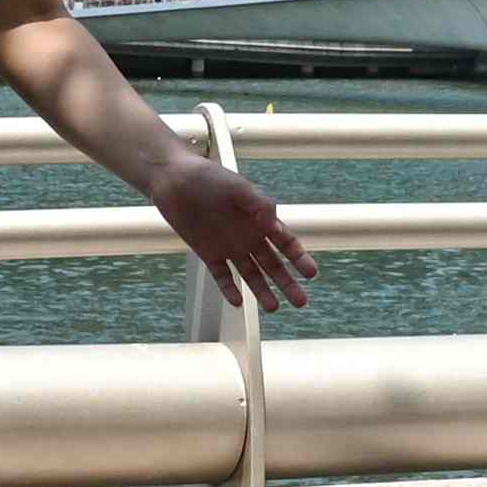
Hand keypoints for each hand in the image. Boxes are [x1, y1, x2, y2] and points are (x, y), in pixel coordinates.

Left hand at [152, 152, 315, 312]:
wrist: (175, 180)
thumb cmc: (209, 178)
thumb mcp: (239, 188)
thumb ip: (259, 204)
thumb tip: (275, 223)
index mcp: (260, 219)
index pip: (286, 243)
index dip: (299, 258)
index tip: (311, 273)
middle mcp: (249, 236)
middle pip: (273, 264)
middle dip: (287, 283)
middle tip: (301, 302)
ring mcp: (230, 247)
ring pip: (251, 274)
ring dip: (262, 291)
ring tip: (274, 308)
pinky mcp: (208, 253)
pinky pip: (222, 275)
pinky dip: (229, 289)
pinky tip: (238, 302)